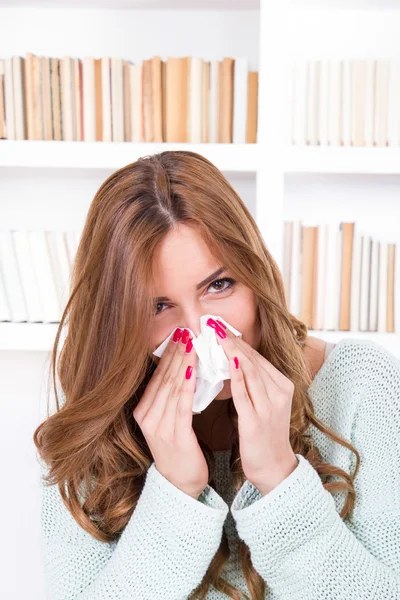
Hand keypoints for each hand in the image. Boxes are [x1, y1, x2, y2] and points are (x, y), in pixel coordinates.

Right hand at [133, 328, 208, 498]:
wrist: (180, 485)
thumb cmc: (178, 450)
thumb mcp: (167, 421)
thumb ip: (170, 397)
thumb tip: (181, 368)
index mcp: (143, 411)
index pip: (156, 376)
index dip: (168, 354)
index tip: (179, 334)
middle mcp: (147, 417)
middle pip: (163, 378)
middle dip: (176, 352)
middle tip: (186, 330)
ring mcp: (158, 427)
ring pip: (172, 387)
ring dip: (183, 362)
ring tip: (191, 343)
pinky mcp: (174, 435)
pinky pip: (182, 404)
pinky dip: (187, 384)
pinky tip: (194, 369)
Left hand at [208, 318, 298, 495]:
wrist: (274, 468)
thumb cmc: (265, 434)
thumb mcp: (264, 403)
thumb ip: (252, 382)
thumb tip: (231, 359)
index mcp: (282, 385)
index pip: (257, 357)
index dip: (237, 340)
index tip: (219, 326)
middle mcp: (279, 392)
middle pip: (253, 359)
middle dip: (232, 340)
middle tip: (213, 323)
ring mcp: (269, 406)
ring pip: (250, 371)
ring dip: (231, 351)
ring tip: (215, 335)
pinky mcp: (257, 421)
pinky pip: (244, 393)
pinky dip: (235, 375)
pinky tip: (226, 362)